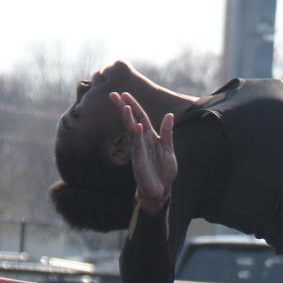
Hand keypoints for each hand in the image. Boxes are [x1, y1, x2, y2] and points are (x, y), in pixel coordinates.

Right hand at [110, 91, 176, 210]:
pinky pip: (138, 146)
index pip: (140, 117)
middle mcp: (142, 141)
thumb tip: (169, 114)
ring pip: (132, 131)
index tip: (124, 93)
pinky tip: (136, 126)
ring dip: (129, 119)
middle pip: (131, 121)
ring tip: (125, 106)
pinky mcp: (139, 161)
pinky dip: (137, 136)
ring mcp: (139, 150)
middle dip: (123, 108)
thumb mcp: (167, 148)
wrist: (161, 189)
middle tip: (113, 94)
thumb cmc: (162, 169)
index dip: (133, 105)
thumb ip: (167, 132)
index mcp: (149, 136)